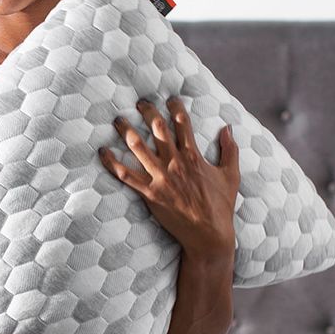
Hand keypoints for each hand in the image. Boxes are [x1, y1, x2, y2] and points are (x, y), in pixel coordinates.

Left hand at [99, 96, 238, 257]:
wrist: (209, 235)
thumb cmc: (221, 206)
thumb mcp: (231, 176)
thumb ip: (230, 150)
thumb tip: (227, 128)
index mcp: (194, 156)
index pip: (183, 123)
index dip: (175, 107)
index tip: (169, 98)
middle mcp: (175, 163)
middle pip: (158, 129)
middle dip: (147, 112)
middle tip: (139, 102)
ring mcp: (161, 178)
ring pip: (138, 147)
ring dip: (126, 131)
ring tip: (117, 120)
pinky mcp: (149, 194)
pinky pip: (126, 175)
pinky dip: (112, 163)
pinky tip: (103, 153)